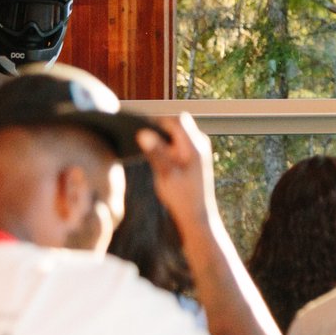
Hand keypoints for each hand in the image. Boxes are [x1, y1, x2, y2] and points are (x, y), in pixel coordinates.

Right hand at [133, 111, 216, 232]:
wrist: (196, 214)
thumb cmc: (182, 197)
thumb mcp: (165, 174)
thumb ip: (155, 153)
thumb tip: (142, 133)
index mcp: (195, 146)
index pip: (177, 120)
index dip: (158, 120)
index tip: (138, 126)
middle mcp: (198, 144)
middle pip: (176, 124)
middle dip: (158, 128)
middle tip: (136, 136)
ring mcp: (196, 150)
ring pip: (175, 134)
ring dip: (160, 138)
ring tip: (140, 145)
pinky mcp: (191, 157)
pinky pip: (176, 143)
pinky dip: (164, 146)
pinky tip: (150, 154)